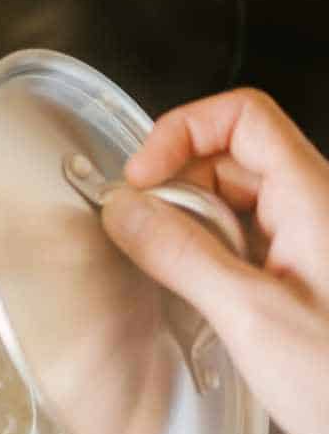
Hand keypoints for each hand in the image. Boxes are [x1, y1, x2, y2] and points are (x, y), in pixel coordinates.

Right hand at [101, 88, 328, 433]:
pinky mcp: (301, 272)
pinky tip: (197, 294)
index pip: (241, 116)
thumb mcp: (250, 316)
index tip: (140, 181)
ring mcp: (310, 240)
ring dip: (188, 224)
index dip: (182, 132)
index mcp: (314, 199)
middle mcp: (315, 208)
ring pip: (233, 199)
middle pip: (230, 156)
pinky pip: (243, 239)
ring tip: (171, 271)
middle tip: (142, 235)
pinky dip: (207, 254)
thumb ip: (182, 256)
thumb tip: (124, 210)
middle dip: (175, 186)